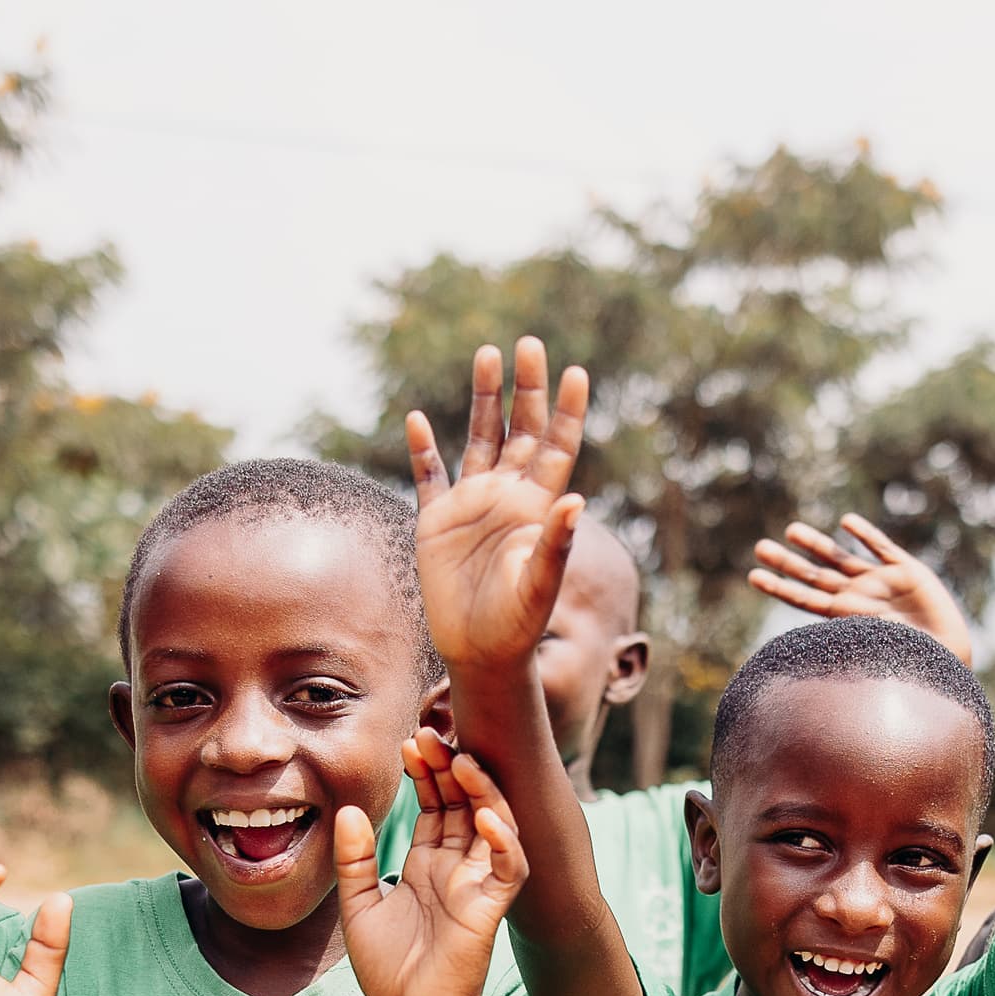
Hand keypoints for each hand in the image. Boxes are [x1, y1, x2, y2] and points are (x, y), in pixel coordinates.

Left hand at [334, 728, 522, 995]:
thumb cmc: (388, 968)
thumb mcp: (359, 905)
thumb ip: (355, 859)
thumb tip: (349, 811)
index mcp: (428, 862)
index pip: (435, 803)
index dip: (426, 772)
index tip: (409, 743)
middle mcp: (456, 866)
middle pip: (463, 803)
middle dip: (450, 767)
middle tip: (430, 734)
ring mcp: (476, 884)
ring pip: (494, 824)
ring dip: (482, 791)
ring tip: (460, 761)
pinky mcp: (491, 908)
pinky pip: (508, 867)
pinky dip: (503, 841)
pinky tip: (486, 817)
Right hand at [408, 338, 588, 686]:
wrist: (481, 652)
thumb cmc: (519, 623)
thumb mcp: (541, 584)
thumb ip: (556, 544)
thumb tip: (576, 500)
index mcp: (537, 505)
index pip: (557, 446)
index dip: (567, 410)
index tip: (575, 372)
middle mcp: (507, 495)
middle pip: (520, 429)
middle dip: (526, 388)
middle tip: (530, 343)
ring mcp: (472, 505)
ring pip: (480, 438)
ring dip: (486, 399)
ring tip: (489, 354)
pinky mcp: (437, 521)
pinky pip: (430, 475)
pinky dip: (424, 448)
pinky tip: (419, 419)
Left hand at [749, 515, 980, 663]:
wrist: (950, 657)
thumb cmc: (911, 662)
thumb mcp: (871, 650)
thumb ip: (846, 639)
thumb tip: (812, 645)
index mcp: (845, 619)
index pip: (804, 600)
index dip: (780, 587)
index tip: (753, 575)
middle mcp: (858, 598)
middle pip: (815, 576)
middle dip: (788, 562)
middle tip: (759, 547)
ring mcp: (881, 583)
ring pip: (841, 558)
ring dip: (817, 544)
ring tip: (791, 531)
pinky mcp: (907, 571)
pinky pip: (882, 548)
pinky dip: (865, 535)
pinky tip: (847, 523)